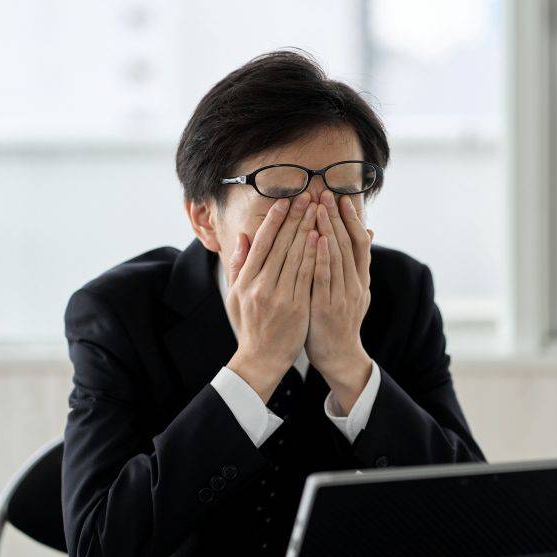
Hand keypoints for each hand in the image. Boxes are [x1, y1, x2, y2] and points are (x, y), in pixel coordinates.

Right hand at [225, 192, 318, 402]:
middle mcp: (261, 286)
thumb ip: (238, 266)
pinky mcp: (297, 308)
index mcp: (246, 281)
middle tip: (307, 195)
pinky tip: (322, 238)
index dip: (274, 220)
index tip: (285, 200)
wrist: (261, 360)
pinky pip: (308, 276)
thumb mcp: (235, 296)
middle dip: (295, 217)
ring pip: (296, 256)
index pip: (261, 243)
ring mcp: (279, 297)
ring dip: (308, 229)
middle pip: (281, 244)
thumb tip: (243, 237)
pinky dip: (314, 255)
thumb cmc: (249, 326)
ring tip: (318, 209)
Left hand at [306, 190, 375, 412]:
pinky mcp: (328, 307)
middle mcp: (356, 284)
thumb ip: (358, 263)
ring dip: (328, 229)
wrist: (339, 356)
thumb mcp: (354, 290)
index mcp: (360, 279)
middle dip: (337, 217)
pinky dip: (322, 257)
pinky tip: (316, 238)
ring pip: (338, 256)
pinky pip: (325, 278)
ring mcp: (343, 296)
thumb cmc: (339, 321)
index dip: (351, 218)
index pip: (359, 241)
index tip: (341, 197)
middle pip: (349, 244)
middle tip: (327, 192)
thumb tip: (369, 231)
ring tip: (319, 207)